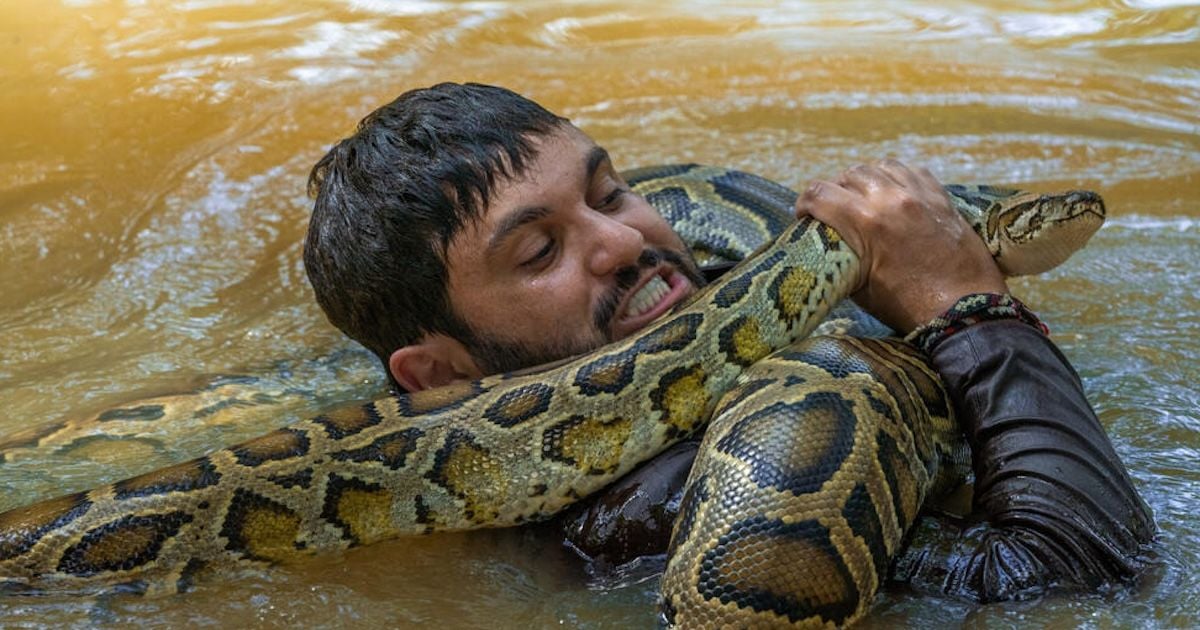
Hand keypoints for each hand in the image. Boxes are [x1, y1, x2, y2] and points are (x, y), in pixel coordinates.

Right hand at [794, 159, 1007, 332]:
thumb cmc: (908, 307)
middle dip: (834, 191)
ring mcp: (918, 194)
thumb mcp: (860, 287)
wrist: (964, 310)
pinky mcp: (940, 197)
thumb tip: (830, 245)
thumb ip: (841, 256)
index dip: (804, 203)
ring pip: (879, 166)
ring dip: (864, 179)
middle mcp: (890, 199)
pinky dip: (895, 176)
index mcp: (866, 223)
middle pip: (848, 175)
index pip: (820, 194)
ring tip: (862, 197)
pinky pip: (911, 170)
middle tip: (833, 210)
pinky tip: (893, 191)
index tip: (804, 215)